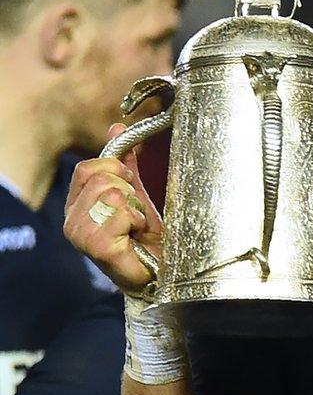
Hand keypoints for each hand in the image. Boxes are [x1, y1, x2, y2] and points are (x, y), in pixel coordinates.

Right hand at [64, 123, 162, 292]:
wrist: (159, 269)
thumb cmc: (145, 236)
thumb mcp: (135, 192)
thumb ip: (125, 163)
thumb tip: (117, 126)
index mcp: (76, 204)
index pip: (87, 168)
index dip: (114, 169)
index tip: (129, 183)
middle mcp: (71, 220)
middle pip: (103, 179)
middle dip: (129, 191)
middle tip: (135, 212)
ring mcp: (81, 234)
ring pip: (114, 194)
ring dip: (135, 208)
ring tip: (136, 226)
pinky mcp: (97, 246)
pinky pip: (122, 213)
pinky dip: (137, 221)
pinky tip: (136, 237)